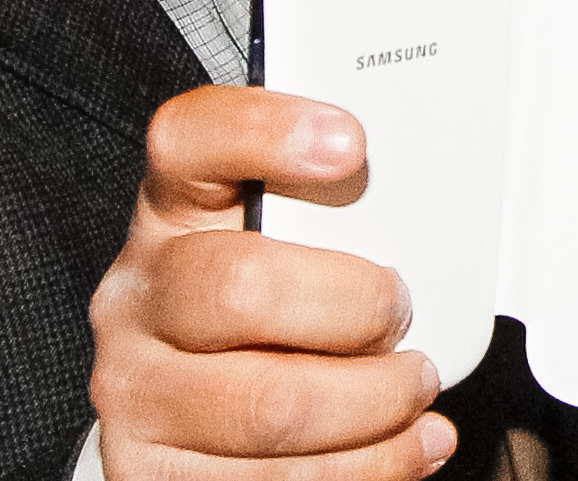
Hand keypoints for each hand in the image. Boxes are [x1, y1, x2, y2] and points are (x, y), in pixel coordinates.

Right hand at [89, 87, 452, 479]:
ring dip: (376, 402)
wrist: (198, 417)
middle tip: (401, 311)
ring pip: (271, 406)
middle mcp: (139, 298)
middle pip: (240, 287)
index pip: (188, 140)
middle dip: (354, 306)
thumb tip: (439, 199)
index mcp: (174, 212)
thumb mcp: (291, 241)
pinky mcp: (153, 473)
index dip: (265, 132)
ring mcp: (138, 392)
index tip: (351, 144)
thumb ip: (338, 208)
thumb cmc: (268, 311)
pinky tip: (410, 443)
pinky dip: (370, 467)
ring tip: (415, 384)